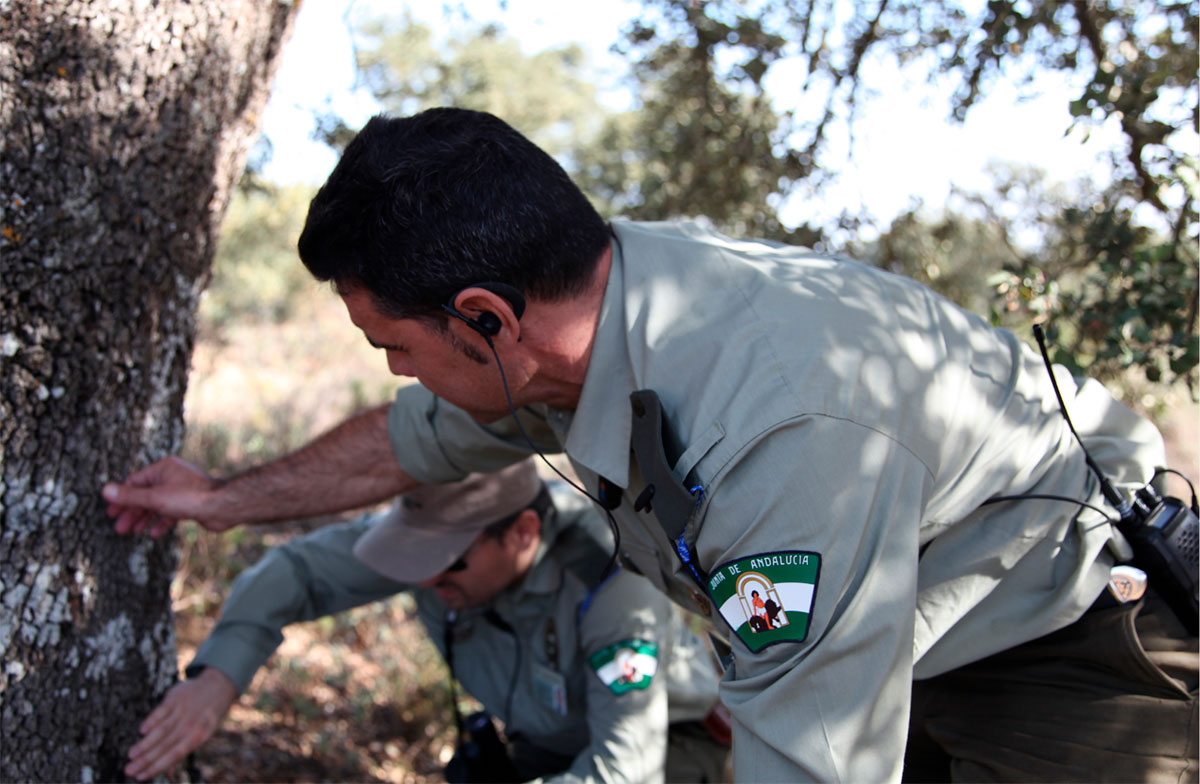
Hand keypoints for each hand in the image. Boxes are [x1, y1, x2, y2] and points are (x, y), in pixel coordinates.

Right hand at [102, 456, 232, 536]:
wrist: (222, 506)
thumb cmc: (191, 497)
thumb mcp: (154, 497)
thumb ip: (129, 496)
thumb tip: (105, 490)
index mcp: (163, 468)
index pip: (134, 482)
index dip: (121, 498)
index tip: (111, 513)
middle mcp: (172, 476)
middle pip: (144, 494)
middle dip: (131, 511)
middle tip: (119, 527)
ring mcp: (182, 490)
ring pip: (157, 504)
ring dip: (144, 518)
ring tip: (132, 532)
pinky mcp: (190, 503)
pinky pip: (170, 512)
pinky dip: (161, 522)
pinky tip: (153, 533)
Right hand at [125, 667, 237, 780]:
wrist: (219, 685)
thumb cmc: (206, 716)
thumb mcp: (201, 734)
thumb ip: (182, 752)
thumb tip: (167, 775)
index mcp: (198, 737)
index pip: (174, 755)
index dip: (157, 767)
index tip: (140, 777)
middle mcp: (191, 725)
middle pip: (166, 745)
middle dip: (146, 759)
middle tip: (129, 770)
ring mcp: (183, 710)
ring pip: (162, 730)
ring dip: (146, 743)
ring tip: (131, 755)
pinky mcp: (176, 697)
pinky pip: (162, 710)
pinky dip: (153, 720)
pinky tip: (142, 730)